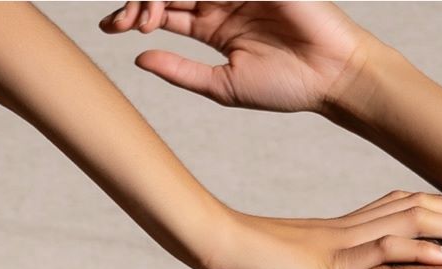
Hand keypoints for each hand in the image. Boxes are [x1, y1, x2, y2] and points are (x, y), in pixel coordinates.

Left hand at [98, 0, 370, 114]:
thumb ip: (181, 71)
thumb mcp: (222, 85)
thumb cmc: (286, 86)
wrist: (330, 76)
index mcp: (214, 25)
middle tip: (125, 21)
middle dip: (141, 0)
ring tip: (146, 14)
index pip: (166, 10)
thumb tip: (138, 59)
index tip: (111, 28)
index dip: (135, 14)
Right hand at [204, 190, 441, 268]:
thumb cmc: (248, 263)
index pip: (406, 209)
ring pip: (416, 221)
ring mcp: (346, 239)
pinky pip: (387, 248)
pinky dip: (423, 249)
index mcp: (346, 228)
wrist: (221, 249)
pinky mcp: (335, 257)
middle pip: (422, 207)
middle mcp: (353, 226)